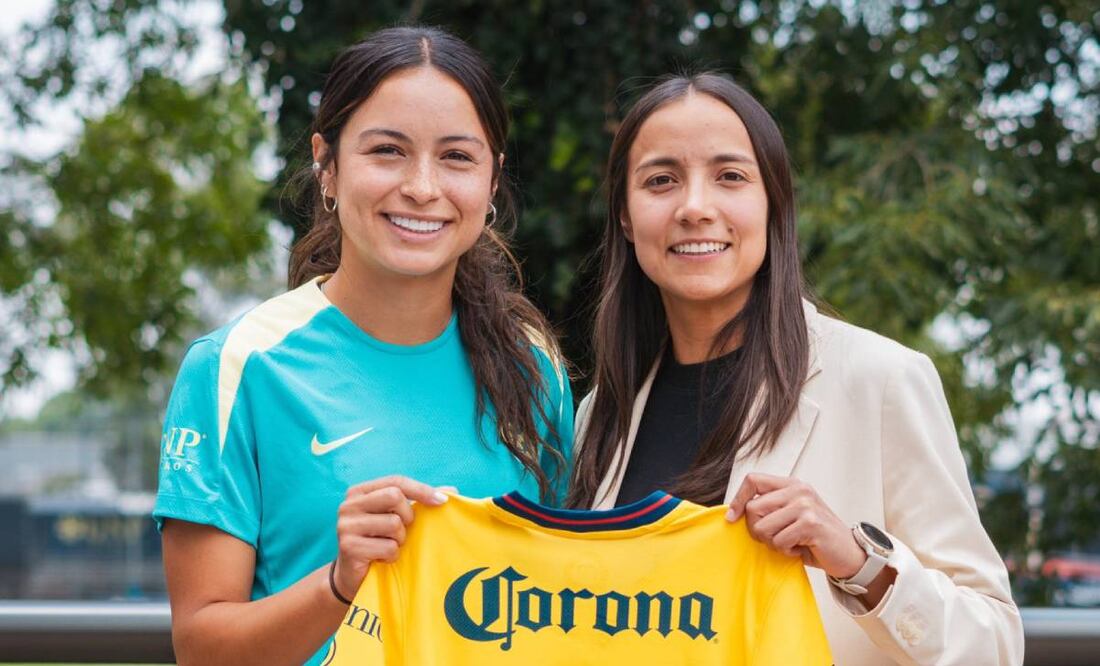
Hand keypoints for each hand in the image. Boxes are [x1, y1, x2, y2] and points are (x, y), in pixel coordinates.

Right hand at [331, 475, 448, 600]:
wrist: (354, 578)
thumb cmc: (379, 542)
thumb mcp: (397, 518)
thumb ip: (419, 501)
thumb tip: (452, 490)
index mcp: (360, 492)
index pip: (396, 482)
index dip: (421, 489)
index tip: (443, 501)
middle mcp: (349, 505)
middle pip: (394, 497)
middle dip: (408, 516)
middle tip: (404, 530)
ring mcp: (346, 526)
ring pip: (394, 524)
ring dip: (400, 539)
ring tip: (390, 545)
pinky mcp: (349, 547)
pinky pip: (388, 547)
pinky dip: (392, 555)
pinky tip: (382, 559)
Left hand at [726, 473, 865, 578]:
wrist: (848, 553)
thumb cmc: (815, 537)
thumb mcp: (792, 514)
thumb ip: (770, 507)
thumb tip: (734, 513)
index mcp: (792, 484)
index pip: (753, 480)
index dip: (738, 499)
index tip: (732, 518)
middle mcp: (798, 490)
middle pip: (753, 508)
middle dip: (756, 530)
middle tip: (774, 539)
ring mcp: (805, 505)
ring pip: (763, 527)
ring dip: (773, 543)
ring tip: (790, 543)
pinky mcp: (810, 523)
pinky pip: (779, 541)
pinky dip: (786, 551)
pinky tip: (800, 549)